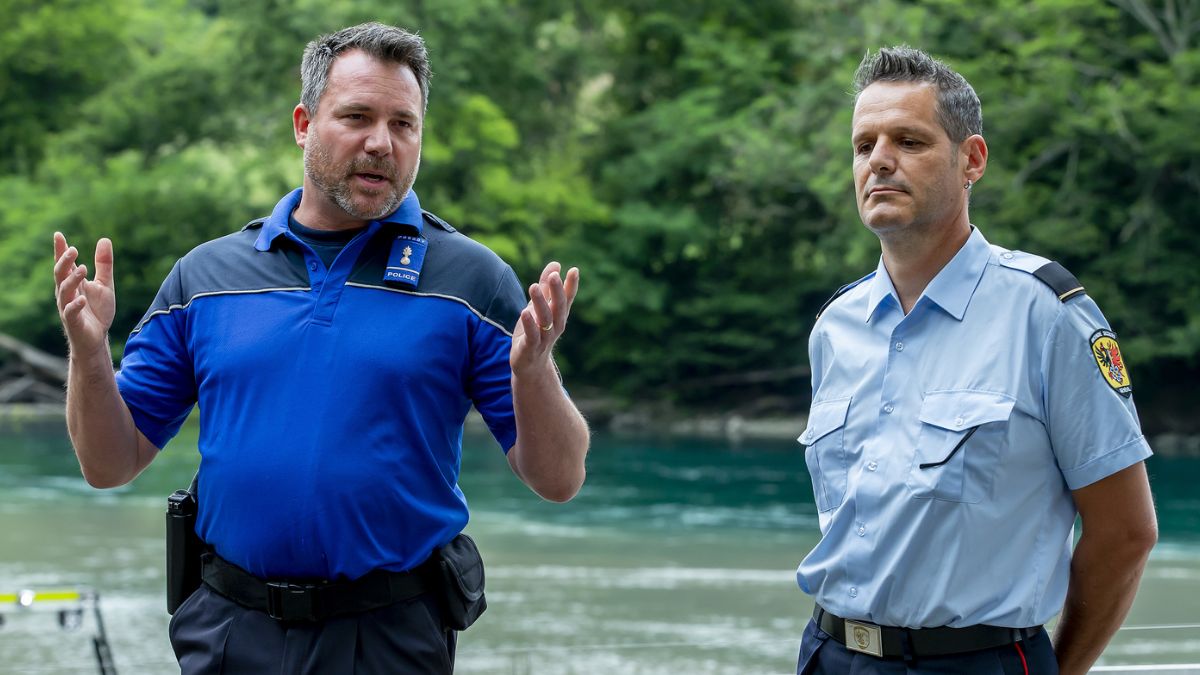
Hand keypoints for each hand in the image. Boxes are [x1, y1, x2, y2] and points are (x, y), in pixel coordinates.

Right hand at [54, 232, 115, 356]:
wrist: (97, 337)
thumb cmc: (97, 310)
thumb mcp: (105, 284)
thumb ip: (104, 264)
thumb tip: (104, 239)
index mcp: (73, 282)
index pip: (65, 264)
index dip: (60, 250)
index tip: (58, 235)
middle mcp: (66, 292)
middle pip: (60, 274)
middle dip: (64, 262)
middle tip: (73, 249)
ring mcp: (67, 306)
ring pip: (64, 291)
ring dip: (72, 279)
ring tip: (83, 269)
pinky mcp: (72, 321)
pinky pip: (70, 312)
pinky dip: (75, 305)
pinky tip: (82, 299)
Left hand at [511, 262, 578, 372]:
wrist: (530, 366)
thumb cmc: (535, 332)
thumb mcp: (539, 307)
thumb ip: (546, 287)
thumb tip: (555, 264)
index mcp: (559, 315)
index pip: (567, 298)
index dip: (571, 285)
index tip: (574, 270)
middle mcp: (555, 326)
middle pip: (559, 307)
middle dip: (557, 291)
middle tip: (554, 275)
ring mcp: (544, 338)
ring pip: (545, 320)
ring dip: (540, 303)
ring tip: (534, 286)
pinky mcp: (531, 348)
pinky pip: (532, 336)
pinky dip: (529, 325)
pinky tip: (524, 312)